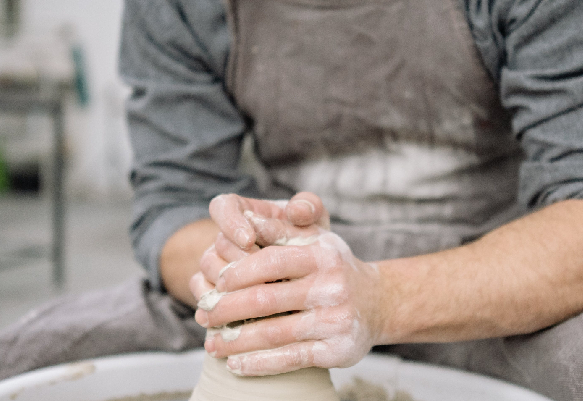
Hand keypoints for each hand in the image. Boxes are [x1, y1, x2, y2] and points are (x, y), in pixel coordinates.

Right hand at [188, 192, 328, 311]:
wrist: (303, 281)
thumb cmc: (306, 242)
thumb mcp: (313, 222)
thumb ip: (309, 207)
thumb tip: (298, 210)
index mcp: (244, 212)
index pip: (223, 207)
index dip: (231, 223)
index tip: (249, 240)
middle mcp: (224, 237)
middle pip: (218, 244)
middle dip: (240, 261)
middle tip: (266, 276)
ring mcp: (214, 265)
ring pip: (208, 270)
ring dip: (232, 285)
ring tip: (262, 297)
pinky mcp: (210, 291)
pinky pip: (203, 294)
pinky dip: (220, 304)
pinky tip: (243, 315)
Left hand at [195, 206, 385, 375]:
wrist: (378, 303)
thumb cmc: (334, 268)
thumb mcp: (315, 241)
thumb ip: (281, 230)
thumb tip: (244, 220)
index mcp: (323, 255)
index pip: (269, 262)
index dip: (237, 273)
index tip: (215, 283)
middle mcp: (332, 287)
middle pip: (265, 300)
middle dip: (226, 309)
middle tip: (204, 315)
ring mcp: (335, 321)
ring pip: (273, 334)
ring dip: (234, 342)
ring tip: (211, 344)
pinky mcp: (336, 351)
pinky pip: (289, 359)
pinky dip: (257, 364)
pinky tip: (235, 364)